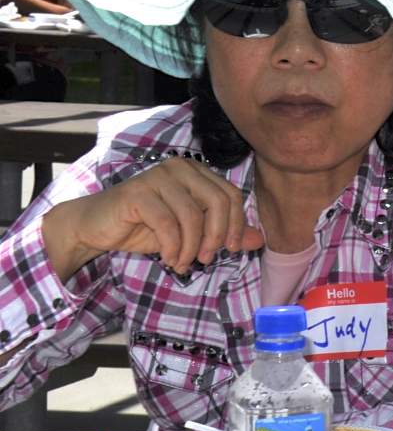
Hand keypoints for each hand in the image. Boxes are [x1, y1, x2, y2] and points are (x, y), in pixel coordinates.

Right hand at [40, 158, 264, 279]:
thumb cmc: (144, 227)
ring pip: (193, 215)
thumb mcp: (189, 234)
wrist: (96, 226)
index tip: (228, 249)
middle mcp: (180, 167)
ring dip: (191, 247)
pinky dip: (173, 247)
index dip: (235, 224)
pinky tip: (170, 259)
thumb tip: (258, 240)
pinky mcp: (137, 191)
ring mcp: (157, 176)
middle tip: (204, 259)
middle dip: (215, 237)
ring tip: (183, 262)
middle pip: (217, 202)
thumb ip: (222, 234)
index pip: (231, 195)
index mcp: (196, 172)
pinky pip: (168, 223)